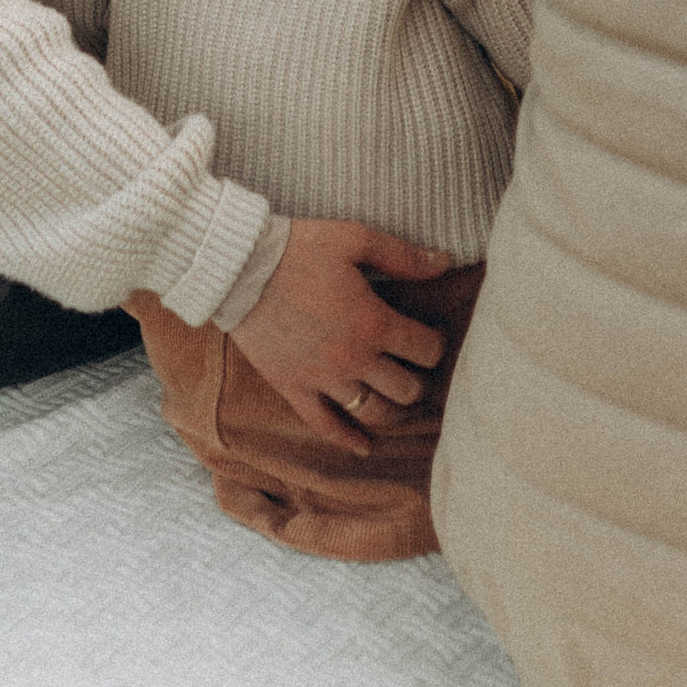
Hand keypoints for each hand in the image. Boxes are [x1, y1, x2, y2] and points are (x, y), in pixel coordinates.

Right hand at [231, 219, 453, 442]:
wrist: (241, 268)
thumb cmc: (301, 247)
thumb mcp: (356, 239)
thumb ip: (403, 256)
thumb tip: (445, 262)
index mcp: (374, 322)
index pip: (426, 350)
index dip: (436, 345)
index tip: (430, 338)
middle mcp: (354, 358)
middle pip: (406, 389)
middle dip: (417, 380)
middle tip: (413, 369)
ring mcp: (323, 379)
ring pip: (373, 413)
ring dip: (393, 412)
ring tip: (396, 401)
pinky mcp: (294, 389)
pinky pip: (325, 426)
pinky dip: (348, 441)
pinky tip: (364, 447)